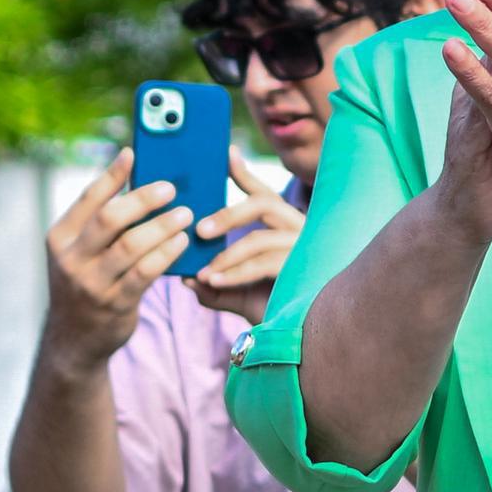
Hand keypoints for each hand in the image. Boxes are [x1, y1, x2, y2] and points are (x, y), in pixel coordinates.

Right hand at [37, 148, 187, 363]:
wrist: (75, 337)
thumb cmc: (87, 281)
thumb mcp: (79, 251)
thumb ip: (99, 222)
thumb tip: (134, 180)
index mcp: (60, 237)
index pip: (87, 198)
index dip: (111, 174)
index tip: (133, 153)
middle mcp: (71, 258)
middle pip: (110, 218)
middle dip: (143, 199)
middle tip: (171, 188)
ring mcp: (92, 282)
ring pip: (132, 245)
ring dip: (163, 226)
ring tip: (186, 214)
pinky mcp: (115, 303)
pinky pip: (146, 272)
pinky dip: (167, 253)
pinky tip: (183, 242)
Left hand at [186, 153, 302, 324]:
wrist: (302, 338)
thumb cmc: (273, 307)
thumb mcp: (237, 293)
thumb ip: (214, 285)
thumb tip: (185, 278)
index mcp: (284, 226)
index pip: (263, 193)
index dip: (244, 173)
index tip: (225, 154)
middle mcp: (299, 229)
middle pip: (263, 204)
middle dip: (228, 214)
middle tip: (199, 230)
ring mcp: (306, 247)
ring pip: (260, 238)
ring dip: (227, 255)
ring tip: (204, 272)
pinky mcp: (306, 268)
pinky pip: (265, 263)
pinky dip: (236, 272)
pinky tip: (215, 281)